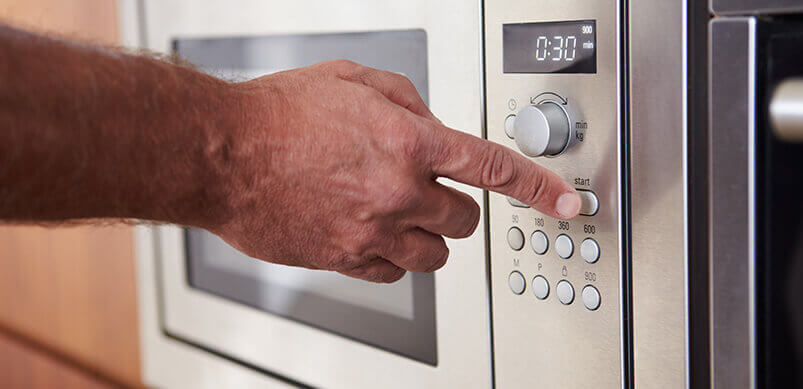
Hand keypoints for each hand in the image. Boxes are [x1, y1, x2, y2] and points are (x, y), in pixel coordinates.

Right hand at [207, 60, 580, 282]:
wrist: (221, 153)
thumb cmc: (278, 114)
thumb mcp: (353, 79)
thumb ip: (407, 101)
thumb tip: (431, 124)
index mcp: (408, 141)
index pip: (494, 168)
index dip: (538, 187)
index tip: (564, 202)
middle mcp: (397, 191)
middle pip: (464, 221)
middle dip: (457, 208)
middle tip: (433, 194)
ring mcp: (371, 231)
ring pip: (434, 256)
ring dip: (429, 237)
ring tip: (401, 216)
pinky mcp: (344, 259)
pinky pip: (393, 273)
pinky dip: (393, 257)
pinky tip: (371, 233)